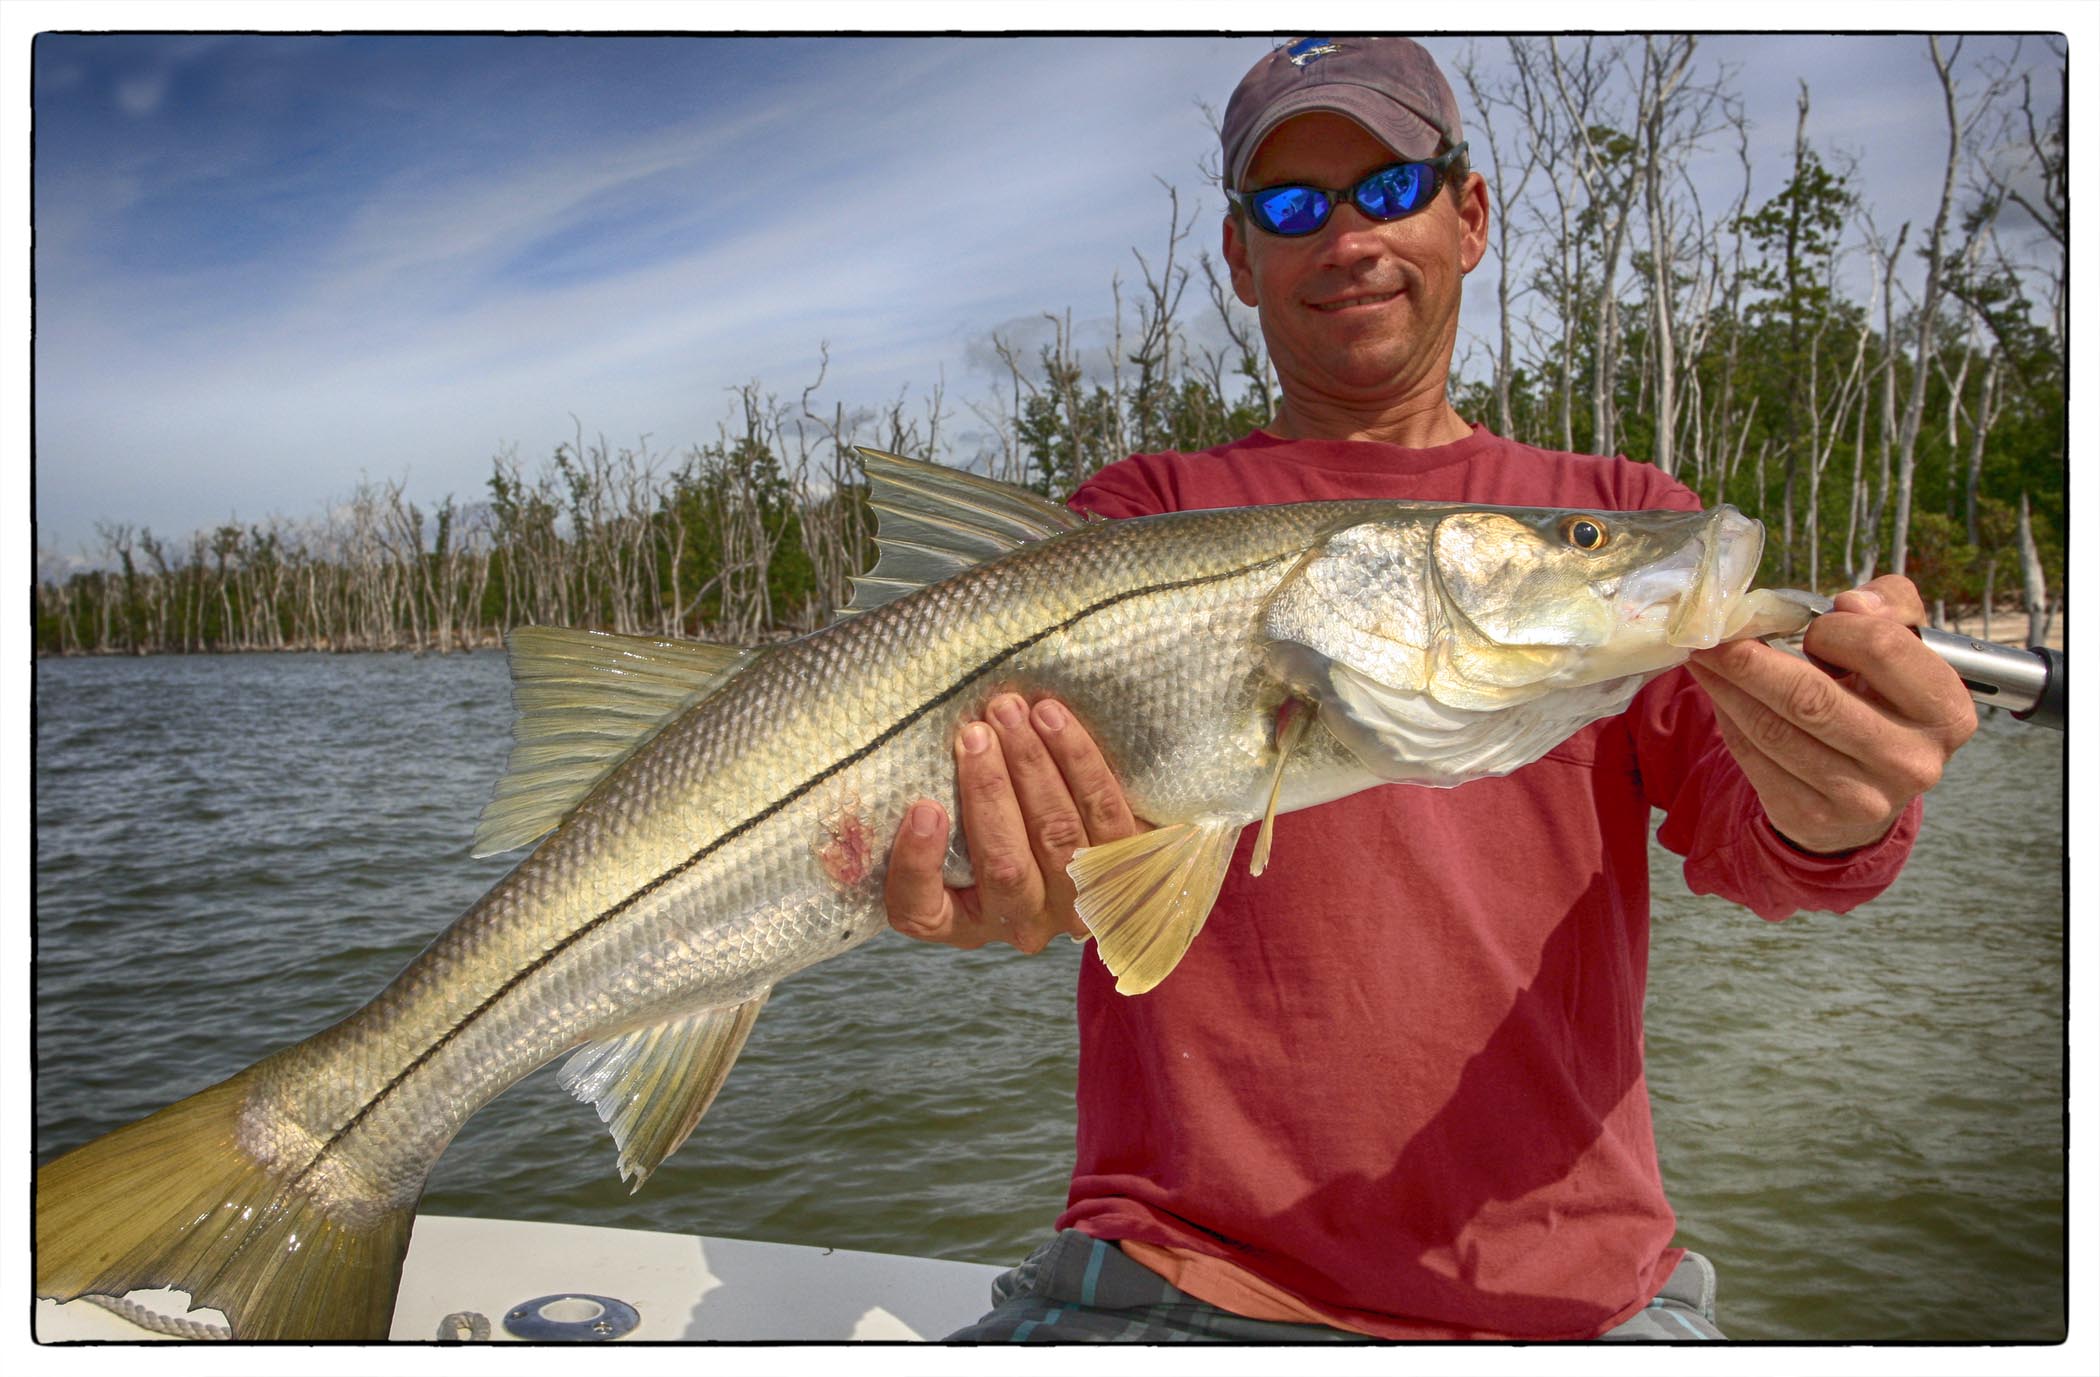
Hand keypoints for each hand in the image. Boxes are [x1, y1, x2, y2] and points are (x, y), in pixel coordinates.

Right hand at [884, 693, 1146, 951]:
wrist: (1091, 839)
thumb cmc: (1000, 821)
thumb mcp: (951, 829)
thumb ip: (932, 807)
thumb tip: (903, 754)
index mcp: (958, 920)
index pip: (919, 910)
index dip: (917, 864)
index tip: (922, 808)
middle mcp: (1017, 923)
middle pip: (1003, 864)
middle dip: (989, 790)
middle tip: (975, 732)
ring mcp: (1075, 903)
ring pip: (1056, 832)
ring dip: (1032, 765)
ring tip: (1011, 712)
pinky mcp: (1123, 866)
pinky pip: (1102, 809)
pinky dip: (1077, 759)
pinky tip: (1053, 718)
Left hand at [1687, 575, 1976, 854]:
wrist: (1870, 790)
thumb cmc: (1884, 699)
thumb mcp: (1908, 647)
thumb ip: (1891, 607)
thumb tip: (1851, 603)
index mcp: (1945, 711)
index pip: (1882, 648)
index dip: (1833, 628)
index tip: (1806, 625)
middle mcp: (1910, 761)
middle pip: (1812, 697)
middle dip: (1751, 659)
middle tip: (1712, 631)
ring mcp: (1860, 797)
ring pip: (1773, 729)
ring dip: (1726, 685)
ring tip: (1701, 654)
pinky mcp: (1811, 817)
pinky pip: (1754, 757)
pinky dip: (1726, 717)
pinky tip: (1714, 690)